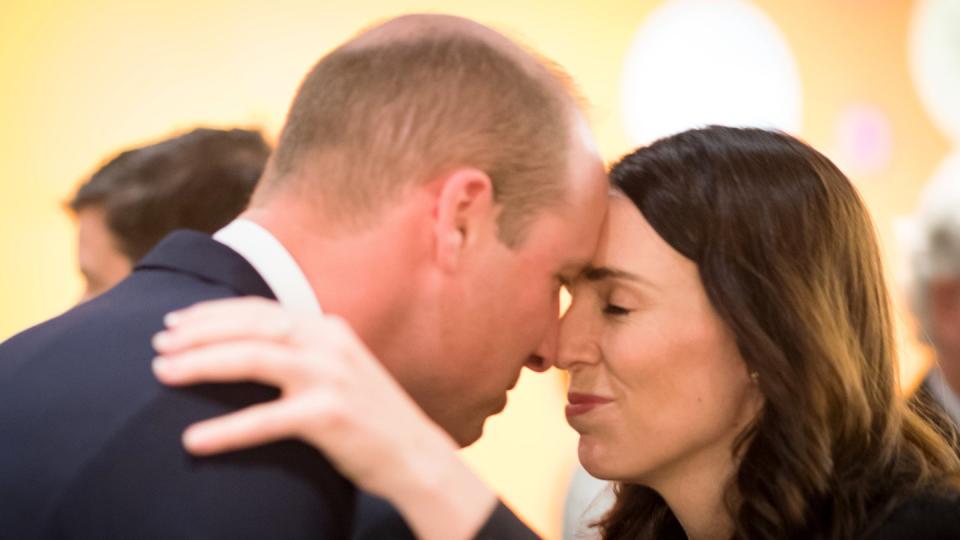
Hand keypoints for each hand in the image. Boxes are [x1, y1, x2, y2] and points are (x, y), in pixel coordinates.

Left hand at [152, 297, 495, 539]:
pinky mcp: (330, 415)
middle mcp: (329, 344)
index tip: (176, 322)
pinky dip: (226, 430)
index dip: (214, 313)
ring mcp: (331, 377)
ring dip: (202, 364)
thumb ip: (301, 354)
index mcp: (328, 329)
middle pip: (251, 326)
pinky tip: (194, 440)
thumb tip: (245, 349)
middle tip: (158, 344)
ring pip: (253, 359)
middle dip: (199, 332)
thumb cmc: (368, 418)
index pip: (261, 310)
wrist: (415, 455)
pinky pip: (266, 420)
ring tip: (161, 374)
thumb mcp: (338, 371)